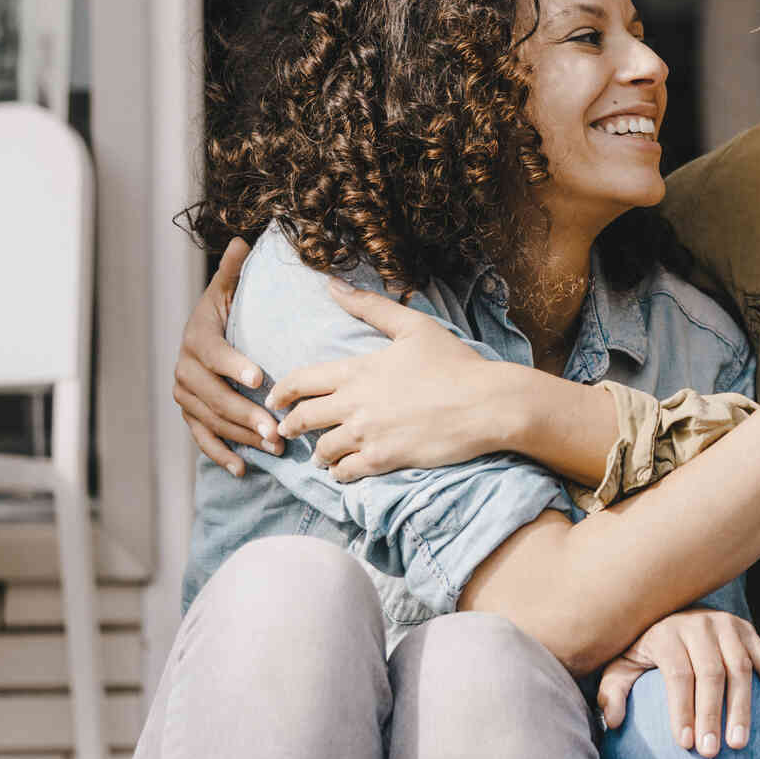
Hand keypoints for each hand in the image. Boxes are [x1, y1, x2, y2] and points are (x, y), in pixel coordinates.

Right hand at [174, 237, 280, 476]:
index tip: (259, 376)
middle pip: (214, 396)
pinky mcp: (190, 415)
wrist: (203, 337)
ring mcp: (185, 395)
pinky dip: (221, 454)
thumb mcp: (228, 290)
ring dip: (243, 436)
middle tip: (277, 428)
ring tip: (274, 448)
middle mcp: (185, 368)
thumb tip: (241, 241)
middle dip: (246, 413)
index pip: (213, 353)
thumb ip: (234, 271)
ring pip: (212, 420)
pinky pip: (202, 438)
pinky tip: (244, 469)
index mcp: (197, 337)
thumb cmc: (226, 312)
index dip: (234, 364)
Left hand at [267, 279, 526, 481]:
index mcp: (358, 370)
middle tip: (285, 430)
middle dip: (290, 426)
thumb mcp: (413, 326)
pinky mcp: (384, 459)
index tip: (273, 400)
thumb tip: (333, 285)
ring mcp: (367, 434)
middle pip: (305, 418)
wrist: (486, 403)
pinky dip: (339, 473)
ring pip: (323, 450)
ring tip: (318, 456)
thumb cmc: (454, 362)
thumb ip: (370, 307)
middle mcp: (355, 403)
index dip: (281, 392)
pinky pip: (346, 472)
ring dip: (317, 453)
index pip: (302, 381)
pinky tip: (342, 471)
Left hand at [594, 609, 759, 756]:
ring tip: (739, 744)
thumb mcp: (622, 665)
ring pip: (742, 669)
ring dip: (742, 708)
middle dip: (712, 714)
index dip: (682, 709)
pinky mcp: (751, 633)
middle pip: (711, 673)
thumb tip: (613, 721)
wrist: (675, 613)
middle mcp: (701, 624)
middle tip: (711, 752)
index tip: (685, 744)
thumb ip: (614, 691)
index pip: (678, 673)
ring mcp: (730, 626)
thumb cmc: (647, 651)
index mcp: (669, 632)